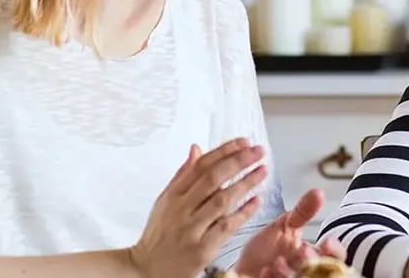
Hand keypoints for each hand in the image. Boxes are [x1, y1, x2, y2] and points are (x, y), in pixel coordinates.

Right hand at [128, 139, 266, 277]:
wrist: (146, 269)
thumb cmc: (159, 235)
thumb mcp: (165, 201)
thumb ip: (182, 175)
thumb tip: (196, 149)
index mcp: (173, 195)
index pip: (201, 165)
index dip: (224, 151)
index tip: (243, 142)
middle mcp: (182, 209)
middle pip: (213, 178)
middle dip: (238, 161)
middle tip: (258, 152)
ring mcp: (192, 229)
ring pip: (222, 200)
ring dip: (245, 183)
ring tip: (262, 170)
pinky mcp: (202, 248)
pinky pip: (227, 226)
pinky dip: (243, 212)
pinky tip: (257, 200)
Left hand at [234, 189, 345, 277]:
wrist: (243, 268)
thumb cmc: (266, 250)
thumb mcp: (285, 226)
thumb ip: (302, 212)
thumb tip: (318, 192)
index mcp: (313, 256)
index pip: (335, 256)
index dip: (335, 251)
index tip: (328, 242)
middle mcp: (307, 272)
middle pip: (320, 271)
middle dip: (311, 260)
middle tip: (302, 250)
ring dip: (290, 271)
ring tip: (278, 262)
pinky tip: (265, 272)